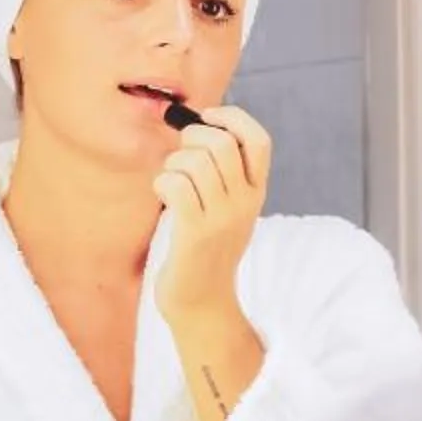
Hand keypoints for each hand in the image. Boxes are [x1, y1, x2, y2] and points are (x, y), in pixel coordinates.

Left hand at [154, 105, 272, 323]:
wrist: (202, 302)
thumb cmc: (205, 249)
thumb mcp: (228, 210)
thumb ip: (224, 174)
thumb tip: (196, 125)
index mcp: (257, 192)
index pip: (259, 140)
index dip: (232, 118)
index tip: (207, 118)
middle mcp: (245, 203)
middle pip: (221, 143)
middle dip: (191, 137)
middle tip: (180, 156)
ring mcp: (222, 219)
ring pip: (195, 161)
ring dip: (173, 163)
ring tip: (171, 181)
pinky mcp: (195, 234)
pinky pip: (175, 185)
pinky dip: (162, 182)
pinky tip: (163, 196)